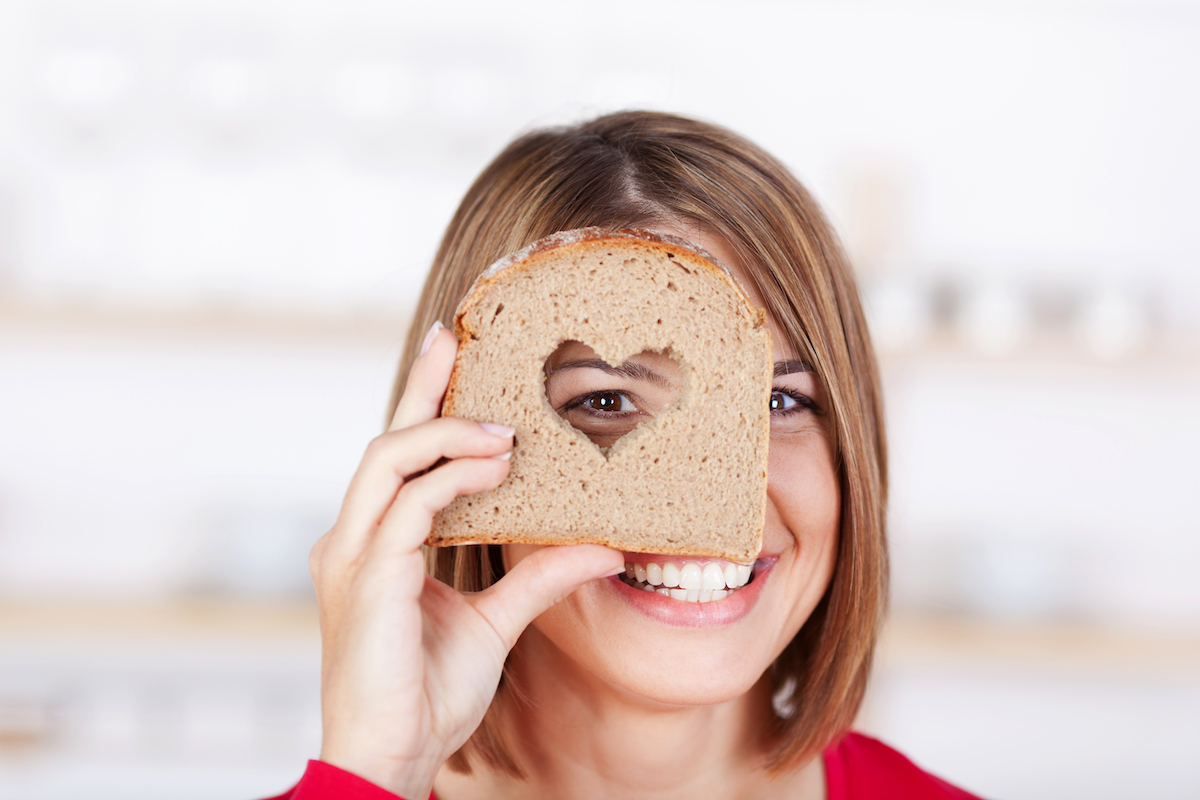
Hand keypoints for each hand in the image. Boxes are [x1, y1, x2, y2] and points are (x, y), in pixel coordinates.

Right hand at [310, 322, 623, 798]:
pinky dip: (452, 479)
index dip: (424, 403)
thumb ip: (539, 578)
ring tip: (506, 428)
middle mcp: (352, 539)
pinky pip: (409, 508)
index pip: (400, 458)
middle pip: (387, 441)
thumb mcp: (495, 623)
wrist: (392, 756)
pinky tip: (497, 468)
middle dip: (423, 387)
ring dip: (449, 433)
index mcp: (374, 543)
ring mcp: (352, 557)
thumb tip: (602, 545)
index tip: (453, 350)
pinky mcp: (366, 579)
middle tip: (457, 338)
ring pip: (389, 461)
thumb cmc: (427, 693)